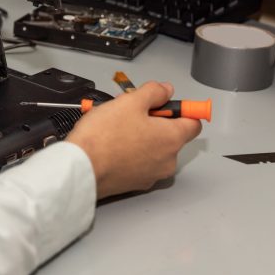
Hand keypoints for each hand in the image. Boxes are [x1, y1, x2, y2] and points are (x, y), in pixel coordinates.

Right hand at [66, 81, 201, 198]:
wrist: (80, 169)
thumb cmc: (103, 137)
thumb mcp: (129, 102)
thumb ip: (153, 92)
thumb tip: (165, 90)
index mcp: (172, 138)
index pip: (194, 122)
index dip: (180, 109)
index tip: (165, 104)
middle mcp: (167, 161)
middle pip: (171, 136)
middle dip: (154, 123)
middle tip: (130, 114)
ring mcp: (151, 175)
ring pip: (154, 150)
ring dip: (141, 139)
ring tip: (116, 130)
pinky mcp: (135, 184)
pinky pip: (139, 164)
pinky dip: (130, 154)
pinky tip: (111, 146)